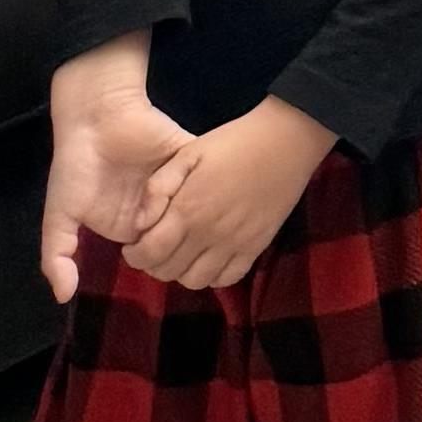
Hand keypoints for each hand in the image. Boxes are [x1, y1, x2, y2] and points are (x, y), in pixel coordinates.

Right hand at [41, 67, 190, 297]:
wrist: (94, 118)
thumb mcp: (59, 216)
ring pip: (198, 209)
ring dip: (186, 211)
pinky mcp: (190, 158)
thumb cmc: (76, 169)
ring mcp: (176, 183)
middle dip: (175, 238)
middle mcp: (159, 209)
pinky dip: (196, 181)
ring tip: (169, 206)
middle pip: (182, 236)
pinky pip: (205, 176)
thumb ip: (58, 256)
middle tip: (163, 231)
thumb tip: (63, 297)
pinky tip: (176, 182)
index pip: (155, 256)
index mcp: (133, 227)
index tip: (146, 255)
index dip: (155, 260)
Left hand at [125, 99, 331, 292]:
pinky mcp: (257, 247)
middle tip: (157, 247)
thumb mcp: (188, 153)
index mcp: (188, 210)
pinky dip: (213, 275)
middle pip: (169, 272)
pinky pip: (228, 279)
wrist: (286, 140)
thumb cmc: (232, 142)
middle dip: (154, 264)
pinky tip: (210, 257)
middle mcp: (209, 235)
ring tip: (183, 253)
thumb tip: (140, 225)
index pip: (149, 254)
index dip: (135, 256)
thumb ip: (158, 188)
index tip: (134, 246)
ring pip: (196, 282)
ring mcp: (235, 244)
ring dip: (182, 272)